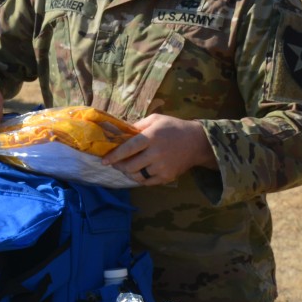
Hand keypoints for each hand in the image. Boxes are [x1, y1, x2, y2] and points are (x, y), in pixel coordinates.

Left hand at [101, 113, 215, 185]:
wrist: (197, 142)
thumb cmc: (174, 127)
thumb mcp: (156, 119)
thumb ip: (138, 125)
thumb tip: (120, 133)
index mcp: (152, 137)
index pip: (128, 148)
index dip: (114, 155)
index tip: (104, 160)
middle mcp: (156, 153)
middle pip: (130, 166)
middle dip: (120, 166)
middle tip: (116, 164)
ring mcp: (162, 167)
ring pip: (138, 176)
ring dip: (129, 173)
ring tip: (129, 168)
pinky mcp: (167, 177)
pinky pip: (148, 182)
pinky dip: (141, 178)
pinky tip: (141, 171)